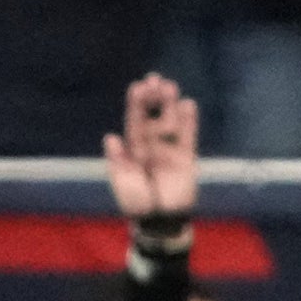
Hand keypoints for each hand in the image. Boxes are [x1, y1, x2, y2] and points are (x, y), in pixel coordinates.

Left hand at [104, 73, 198, 221]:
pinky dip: (189, 122)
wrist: (159, 221)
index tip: (138, 86)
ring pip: (170, 122)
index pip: (135, 120)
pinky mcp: (186, 159)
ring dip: (170, 105)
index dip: (137, 104)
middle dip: (154, 98)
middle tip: (155, 79)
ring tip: (171, 86)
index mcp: (133, 147)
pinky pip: (188, 137)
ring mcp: (169, 150)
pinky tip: (188, 104)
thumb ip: (118, 160)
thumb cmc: (137, 203)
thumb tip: (111, 137)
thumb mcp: (123, 182)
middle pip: (153, 116)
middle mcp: (151, 144)